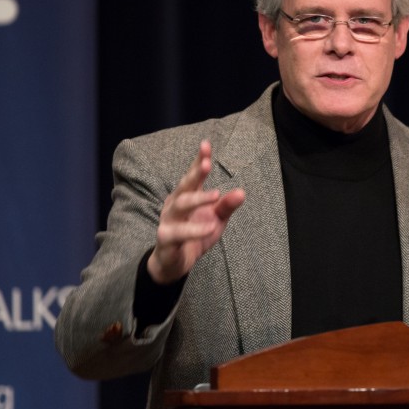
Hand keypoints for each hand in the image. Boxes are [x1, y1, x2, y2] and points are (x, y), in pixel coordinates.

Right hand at [147, 140, 245, 283]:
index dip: (199, 160)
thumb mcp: (216, 219)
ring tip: (216, 194)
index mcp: (186, 196)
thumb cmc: (194, 235)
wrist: (174, 264)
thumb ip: (226, 206)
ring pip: (180, 205)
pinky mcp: (166, 239)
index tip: (206, 144)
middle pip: (184, 185)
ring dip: (197, 198)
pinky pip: (178, 233)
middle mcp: (174, 204)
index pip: (192, 175)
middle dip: (195, 173)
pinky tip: (210, 227)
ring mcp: (168, 220)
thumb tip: (242, 192)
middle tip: (207, 163)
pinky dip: (194, 229)